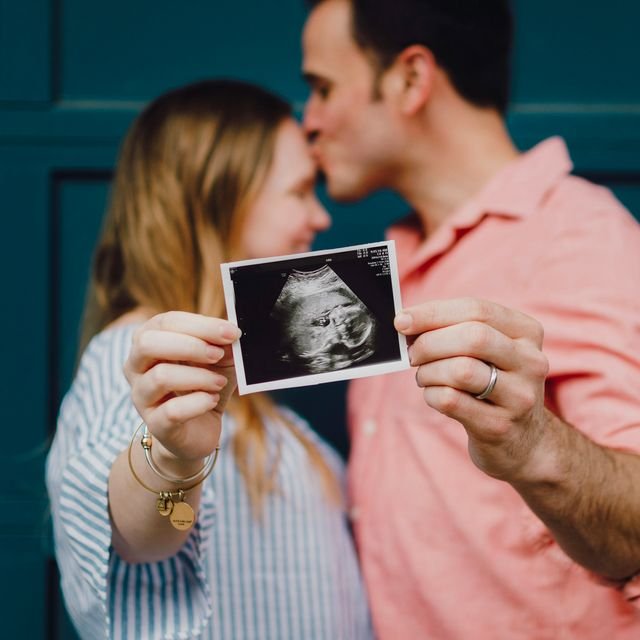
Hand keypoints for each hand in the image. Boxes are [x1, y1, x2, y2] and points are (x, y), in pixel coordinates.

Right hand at [124, 311, 240, 466]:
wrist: (198, 430)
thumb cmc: (204, 385)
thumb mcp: (218, 360)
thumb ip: (223, 344)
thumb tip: (232, 333)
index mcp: (149, 341)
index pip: (166, 322)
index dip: (200, 325)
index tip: (231, 332)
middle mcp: (136, 367)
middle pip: (148, 343)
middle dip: (190, 346)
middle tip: (218, 354)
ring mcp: (141, 397)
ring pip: (160, 377)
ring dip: (198, 376)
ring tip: (219, 382)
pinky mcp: (155, 424)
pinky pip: (172, 410)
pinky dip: (198, 402)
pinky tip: (212, 400)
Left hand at [395, 298, 549, 480]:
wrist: (523, 441)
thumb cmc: (492, 384)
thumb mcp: (488, 351)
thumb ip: (454, 329)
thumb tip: (407, 321)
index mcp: (527, 333)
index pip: (477, 310)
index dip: (433, 313)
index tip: (402, 320)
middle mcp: (530, 362)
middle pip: (472, 337)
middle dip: (430, 343)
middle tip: (412, 354)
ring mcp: (519, 397)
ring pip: (461, 370)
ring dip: (429, 371)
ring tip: (424, 376)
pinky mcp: (499, 426)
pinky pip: (451, 400)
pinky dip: (431, 394)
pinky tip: (433, 395)